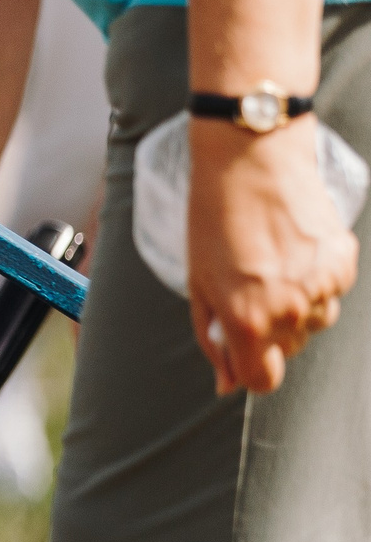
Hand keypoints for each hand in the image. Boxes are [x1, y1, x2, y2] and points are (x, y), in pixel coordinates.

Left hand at [186, 118, 357, 393]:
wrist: (251, 159)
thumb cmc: (214, 219)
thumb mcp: (199, 283)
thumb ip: (213, 338)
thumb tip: (226, 383)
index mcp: (248, 320)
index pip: (262, 380)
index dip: (249, 369)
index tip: (241, 349)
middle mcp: (290, 311)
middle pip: (287, 351)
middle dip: (267, 332)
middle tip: (248, 287)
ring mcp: (322, 287)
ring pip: (312, 324)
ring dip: (293, 308)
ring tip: (270, 265)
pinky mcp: (343, 262)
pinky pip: (331, 293)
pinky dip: (314, 282)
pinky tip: (292, 251)